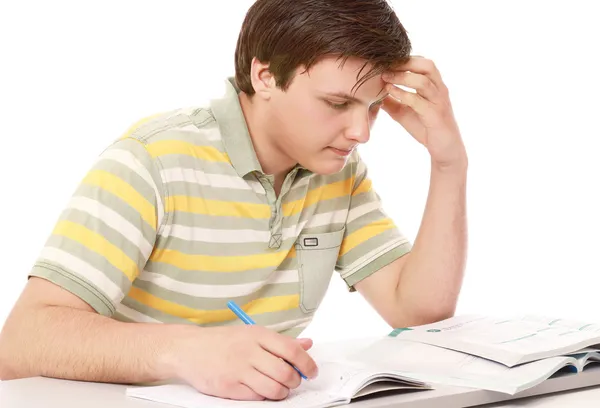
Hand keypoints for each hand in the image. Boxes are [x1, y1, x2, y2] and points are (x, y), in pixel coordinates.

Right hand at [164, 325, 317, 400]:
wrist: (188, 349)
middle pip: (285, 372)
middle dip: (295, 381)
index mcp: (257, 335)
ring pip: (274, 389)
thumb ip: (281, 341)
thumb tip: (307, 344)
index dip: (307, 363)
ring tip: (278, 388)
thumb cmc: (223, 341)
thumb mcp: (252, 334)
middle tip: (294, 381)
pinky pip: (256, 397)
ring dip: (282, 392)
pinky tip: (259, 389)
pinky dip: (263, 396)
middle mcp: (249, 351)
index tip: (312, 371)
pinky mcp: (228, 387)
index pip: (291, 350)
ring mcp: (238, 370)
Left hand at [382, 56, 466, 169]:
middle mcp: (439, 90)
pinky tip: (389, 92)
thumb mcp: (404, 112)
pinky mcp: (435, 116)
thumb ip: (391, 100)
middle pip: (427, 65)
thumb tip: (372, 92)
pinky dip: (403, 94)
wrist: (444, 149)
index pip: (423, 62)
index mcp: (434, 85)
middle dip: (405, 62)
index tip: (386, 59)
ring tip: (384, 77)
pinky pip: (419, 101)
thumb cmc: (425, 127)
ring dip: (402, 77)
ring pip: (423, 81)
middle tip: (385, 64)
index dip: (405, 58)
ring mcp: (438, 102)